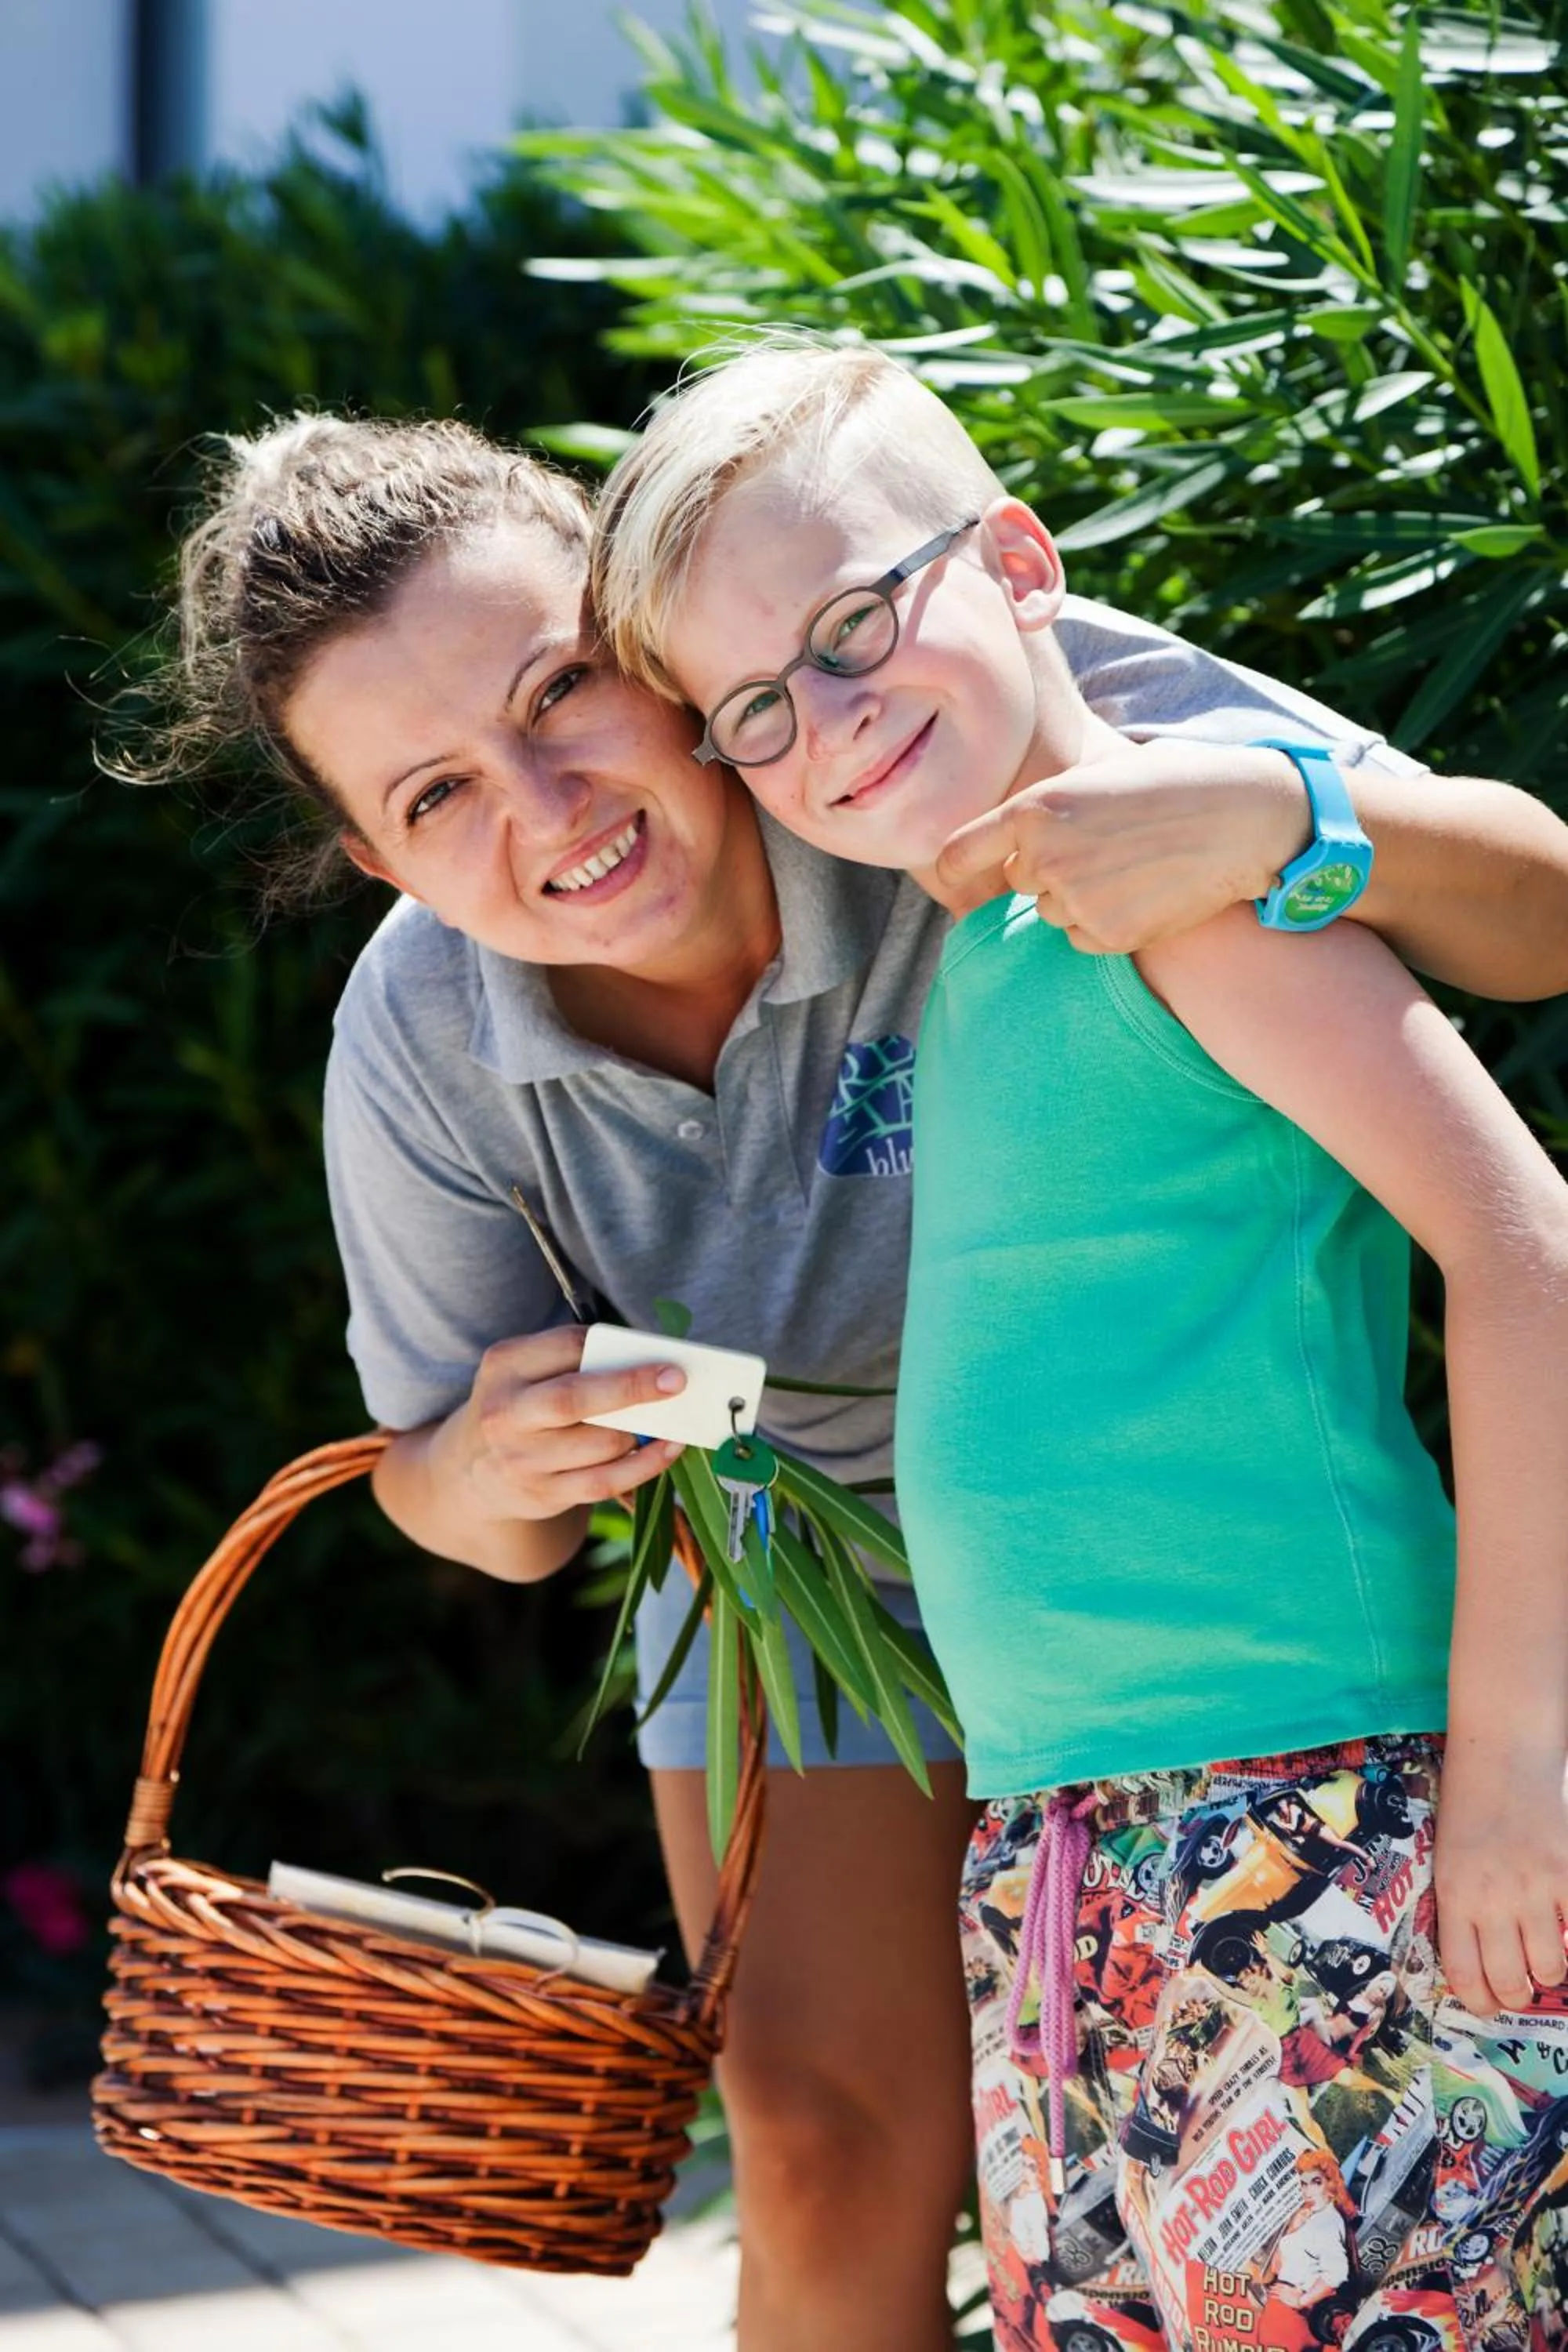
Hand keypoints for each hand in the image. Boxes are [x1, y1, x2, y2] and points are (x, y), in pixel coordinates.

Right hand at [435, 1324, 685, 1525]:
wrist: (470, 1470)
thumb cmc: (521, 1404)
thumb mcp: (526, 1370)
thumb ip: (575, 1359)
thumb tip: (652, 1359)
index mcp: (504, 1365)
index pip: (566, 1346)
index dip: (613, 1347)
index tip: (658, 1351)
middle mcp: (506, 1412)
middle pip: (573, 1399)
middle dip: (630, 1387)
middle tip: (676, 1380)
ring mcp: (521, 1458)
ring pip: (598, 1444)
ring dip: (643, 1432)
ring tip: (672, 1419)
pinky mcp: (542, 1494)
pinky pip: (604, 1482)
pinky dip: (645, 1466)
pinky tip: (668, 1449)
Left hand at [933, 739, 1313, 950]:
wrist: (1245, 818)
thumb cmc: (1178, 782)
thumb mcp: (1103, 771)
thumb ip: (1053, 803)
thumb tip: (1017, 830)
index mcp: (1036, 807)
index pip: (959, 852)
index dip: (955, 866)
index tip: (954, 873)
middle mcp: (1045, 857)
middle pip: (1020, 881)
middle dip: (1050, 871)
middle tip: (1106, 849)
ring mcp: (1075, 900)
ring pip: (1054, 912)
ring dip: (1081, 899)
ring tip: (1135, 867)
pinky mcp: (1108, 936)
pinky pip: (1083, 940)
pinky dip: (1106, 926)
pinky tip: (1146, 895)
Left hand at [1434, 1738, 1567, 2013]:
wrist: (1503, 1753)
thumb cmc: (1469, 1807)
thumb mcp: (1449, 1859)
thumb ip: (1464, 1909)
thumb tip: (1482, 1966)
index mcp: (1454, 1895)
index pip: (1466, 1976)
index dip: (1481, 2003)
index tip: (1489, 2004)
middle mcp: (1493, 1897)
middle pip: (1511, 1982)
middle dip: (1518, 1994)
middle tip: (1521, 1984)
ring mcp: (1535, 1886)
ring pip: (1552, 1966)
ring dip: (1551, 1968)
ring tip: (1547, 1951)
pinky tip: (1565, 1925)